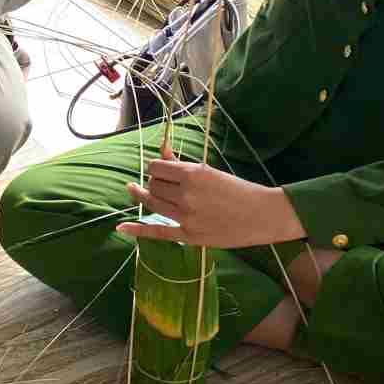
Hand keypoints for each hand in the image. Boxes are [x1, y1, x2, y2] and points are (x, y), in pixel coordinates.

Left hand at [117, 158, 305, 248]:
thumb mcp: (209, 171)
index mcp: (192, 174)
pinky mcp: (189, 235)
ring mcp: (186, 216)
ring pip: (152, 203)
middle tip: (166, 185)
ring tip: (137, 191)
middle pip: (153, 186)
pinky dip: (137, 230)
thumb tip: (161, 149)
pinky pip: (157, 232)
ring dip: (146, 197)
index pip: (156, 168)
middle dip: (155, 183)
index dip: (157, 169)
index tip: (163, 172)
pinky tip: (121, 227)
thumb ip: (181, 164)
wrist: (262, 215)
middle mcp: (186, 195)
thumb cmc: (238, 189)